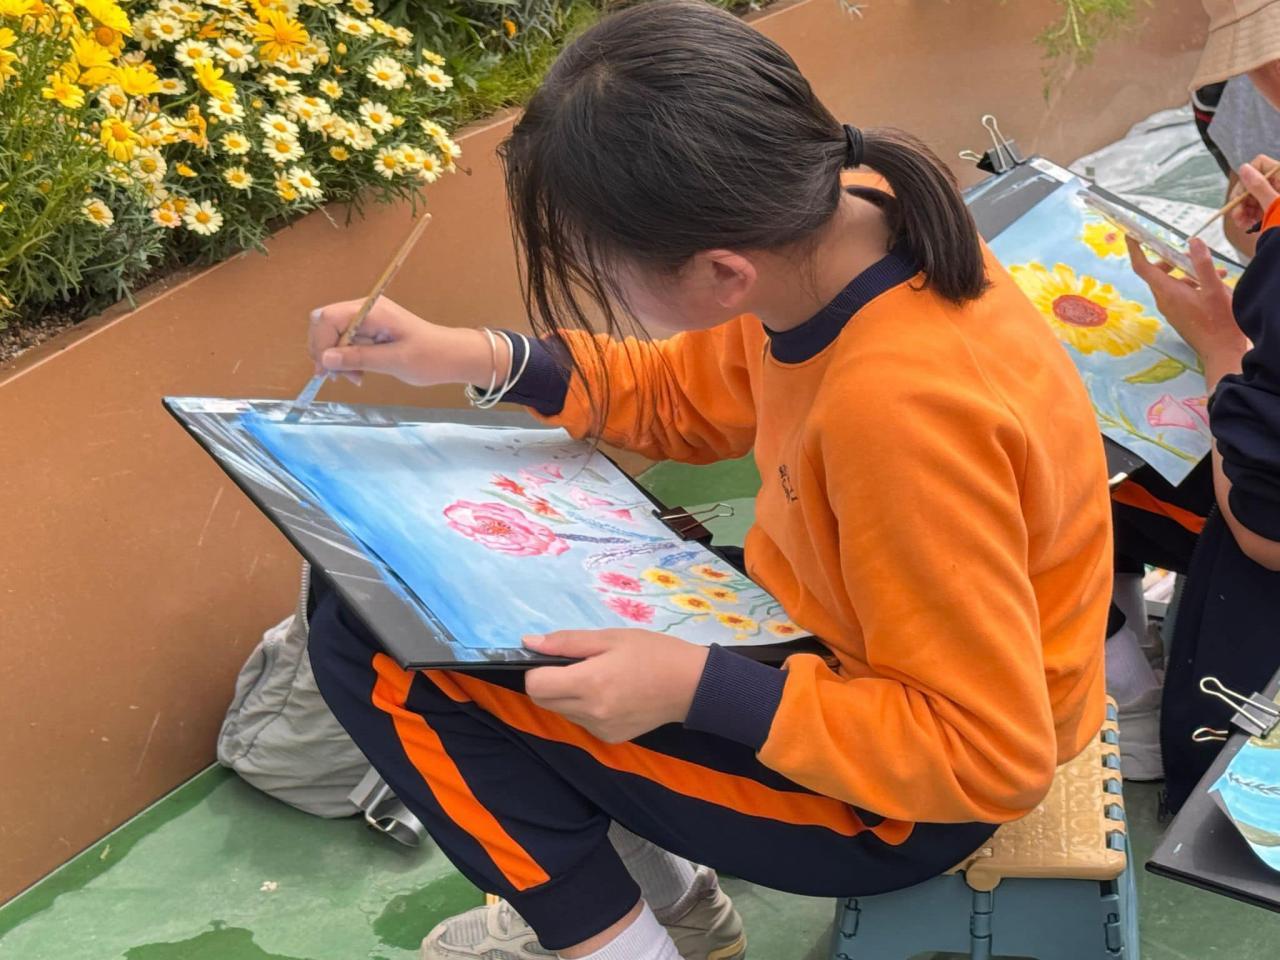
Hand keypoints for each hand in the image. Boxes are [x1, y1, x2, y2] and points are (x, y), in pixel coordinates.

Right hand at [307, 297, 506, 386]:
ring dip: (337, 359)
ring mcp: (368, 319)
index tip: (325, 370)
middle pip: (326, 323)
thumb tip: (325, 359)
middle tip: (336, 377)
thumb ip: (358, 358)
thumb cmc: (430, 358)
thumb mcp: (394, 361)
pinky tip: (358, 375)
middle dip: (326, 351)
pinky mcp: (371, 331)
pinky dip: (348, 359)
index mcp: (372, 310)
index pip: (329, 317)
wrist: (453, 357)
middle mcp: (366, 309)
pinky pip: (348, 342)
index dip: (320, 343)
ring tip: (354, 379)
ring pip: (335, 335)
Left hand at [523, 630, 709, 742]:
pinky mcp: (609, 738)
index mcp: (590, 683)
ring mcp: (600, 729)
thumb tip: (528, 642)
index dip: (536, 670)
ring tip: (599, 678)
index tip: (554, 659)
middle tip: (577, 665)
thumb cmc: (653, 652)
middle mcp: (591, 712)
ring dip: (568, 695)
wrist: (691, 685)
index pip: (535, 686)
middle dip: (549, 682)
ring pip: (562, 712)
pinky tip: (611, 695)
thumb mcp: (611, 637)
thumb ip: (567, 642)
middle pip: (543, 701)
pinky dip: (585, 708)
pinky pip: (582, 721)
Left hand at [1126, 236, 1245, 373]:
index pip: (1142, 267)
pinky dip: (1192, 284)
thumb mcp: (1214, 290)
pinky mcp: (1179, 315)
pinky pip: (1179, 294)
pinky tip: (1215, 284)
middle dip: (1171, 260)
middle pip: (1157, 273)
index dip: (1135, 249)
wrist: (1221, 352)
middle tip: (1188, 254)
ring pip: (1172, 283)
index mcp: (1167, 292)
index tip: (1131, 234)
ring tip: (1215, 272)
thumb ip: (1203, 265)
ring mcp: (1170, 309)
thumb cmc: (1219, 322)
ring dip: (1189, 273)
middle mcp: (1164, 300)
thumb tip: (1193, 242)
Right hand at [1229, 154, 1279, 231]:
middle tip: (1236, 216)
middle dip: (1242, 199)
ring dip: (1244, 209)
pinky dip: (1250, 215)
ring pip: (1254, 195)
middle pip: (1255, 182)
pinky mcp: (1276, 208)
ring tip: (1241, 223)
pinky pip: (1259, 206)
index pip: (1260, 165)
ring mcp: (1278, 197)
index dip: (1246, 180)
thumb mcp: (1274, 204)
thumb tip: (1244, 168)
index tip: (1239, 198)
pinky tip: (1247, 224)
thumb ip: (1258, 186)